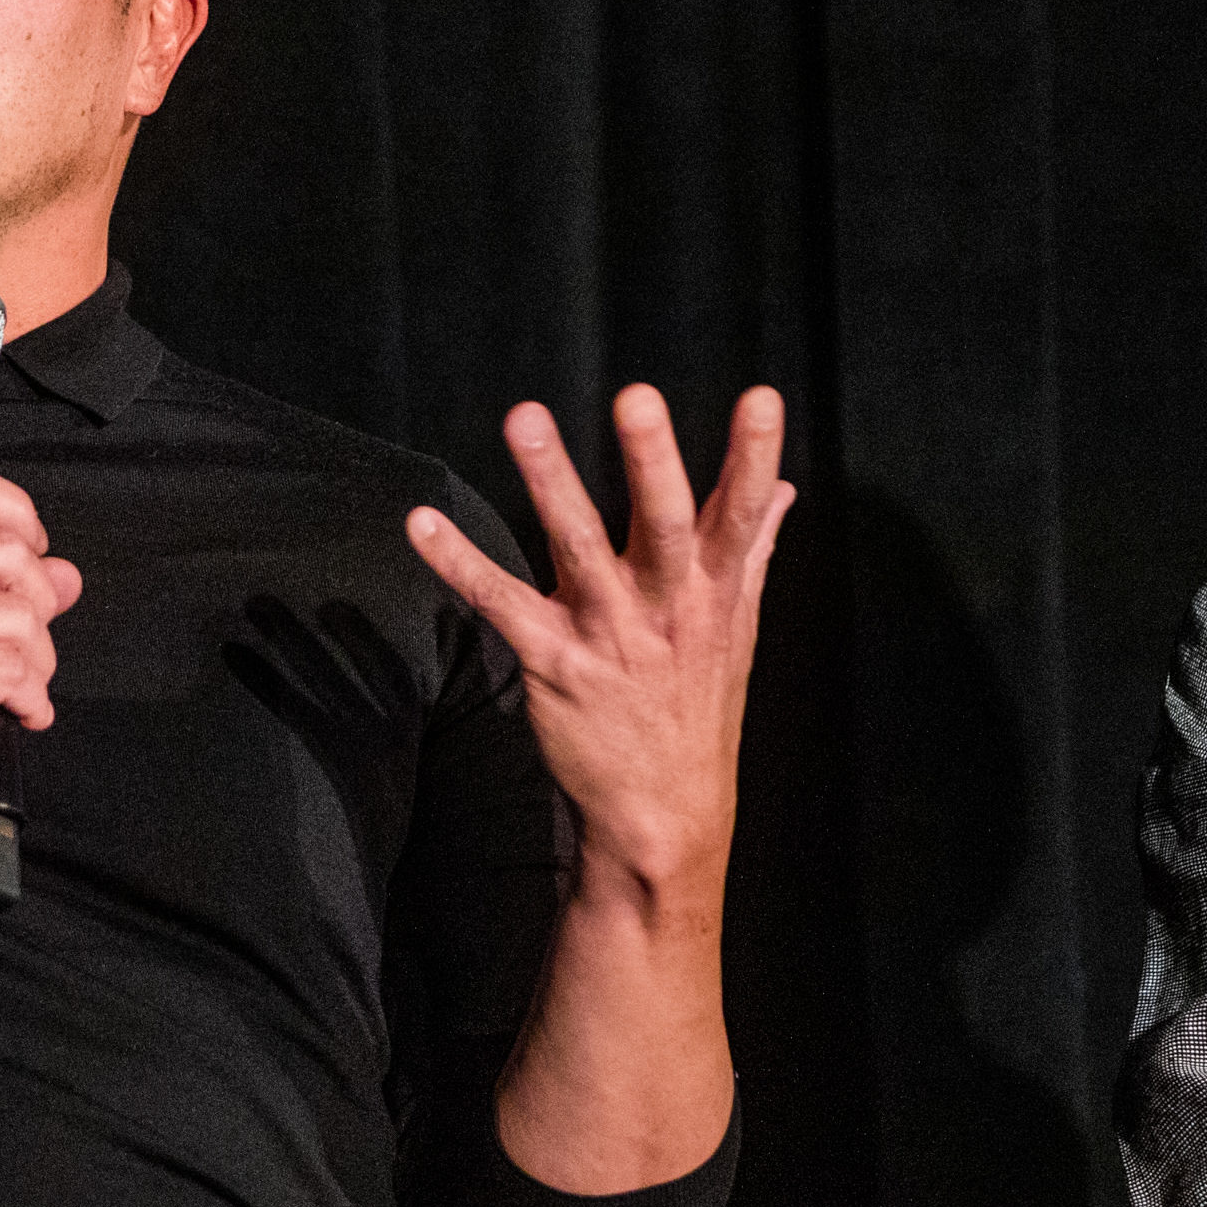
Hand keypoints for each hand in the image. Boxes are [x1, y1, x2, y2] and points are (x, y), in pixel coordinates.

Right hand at [0, 463, 82, 855]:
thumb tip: (62, 574)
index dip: (16, 517)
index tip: (27, 559)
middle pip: (7, 552)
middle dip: (38, 605)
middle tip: (22, 646)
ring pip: (19, 615)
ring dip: (38, 661)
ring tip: (17, 687)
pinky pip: (11, 670)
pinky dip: (29, 698)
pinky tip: (14, 712)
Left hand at [406, 386, 791, 889]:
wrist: (665, 812)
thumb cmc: (697, 704)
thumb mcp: (736, 626)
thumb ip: (752, 548)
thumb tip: (786, 491)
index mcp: (716, 589)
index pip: (743, 513)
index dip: (756, 456)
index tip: (762, 397)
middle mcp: (668, 607)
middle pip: (662, 523)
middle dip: (652, 459)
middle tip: (637, 395)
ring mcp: (610, 635)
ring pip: (577, 546)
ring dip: (550, 481)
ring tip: (525, 416)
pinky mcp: (553, 663)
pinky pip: (500, 602)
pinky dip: (458, 562)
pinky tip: (420, 523)